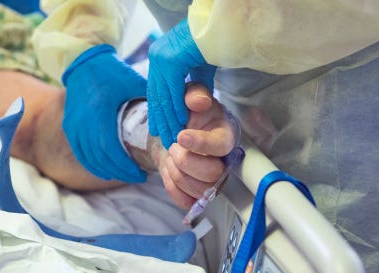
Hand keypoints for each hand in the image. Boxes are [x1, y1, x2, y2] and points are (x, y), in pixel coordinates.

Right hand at [62, 44, 146, 182]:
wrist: (83, 61)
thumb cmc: (112, 71)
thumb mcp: (133, 82)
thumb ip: (151, 99)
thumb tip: (173, 115)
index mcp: (100, 114)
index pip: (111, 150)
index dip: (126, 167)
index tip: (142, 174)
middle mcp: (83, 123)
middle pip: (101, 159)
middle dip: (120, 172)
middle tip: (138, 177)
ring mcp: (73, 126)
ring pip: (89, 158)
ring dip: (108, 171)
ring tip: (125, 174)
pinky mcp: (69, 126)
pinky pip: (80, 153)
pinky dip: (93, 164)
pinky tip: (106, 171)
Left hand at [147, 19, 216, 148]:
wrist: (222, 25)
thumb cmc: (215, 43)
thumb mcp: (201, 67)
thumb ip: (196, 84)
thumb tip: (195, 102)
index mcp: (160, 56)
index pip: (156, 90)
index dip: (158, 112)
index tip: (160, 130)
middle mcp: (157, 56)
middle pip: (156, 95)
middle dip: (161, 120)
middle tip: (165, 140)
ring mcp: (162, 57)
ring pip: (163, 95)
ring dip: (169, 119)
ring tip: (174, 136)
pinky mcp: (171, 60)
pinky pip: (173, 91)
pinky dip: (177, 108)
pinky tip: (181, 122)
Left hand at [158, 84, 235, 208]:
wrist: (174, 131)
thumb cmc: (188, 113)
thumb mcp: (191, 95)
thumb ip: (195, 94)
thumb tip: (197, 101)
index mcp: (226, 135)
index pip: (222, 146)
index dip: (201, 144)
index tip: (181, 136)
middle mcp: (224, 162)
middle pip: (212, 174)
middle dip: (185, 161)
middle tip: (173, 146)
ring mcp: (212, 181)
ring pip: (199, 190)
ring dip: (176, 173)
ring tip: (171, 156)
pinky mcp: (198, 193)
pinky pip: (186, 201)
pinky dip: (171, 186)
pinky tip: (169, 170)